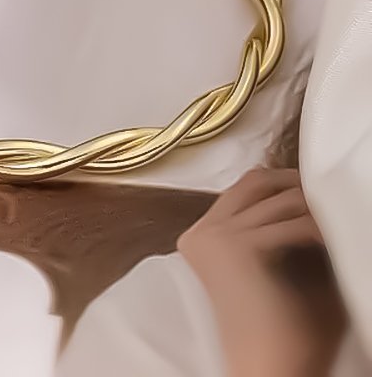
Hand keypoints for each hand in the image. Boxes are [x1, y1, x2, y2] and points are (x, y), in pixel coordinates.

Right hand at [178, 169, 344, 376]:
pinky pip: (293, 225)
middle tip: (328, 192)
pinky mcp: (240, 246)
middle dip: (293, 182)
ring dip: (314, 207)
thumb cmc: (276, 333)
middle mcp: (202, 232)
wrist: (266, 371)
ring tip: (340, 214)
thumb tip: (306, 197)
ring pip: (278, 200)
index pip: (241, 190)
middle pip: (253, 183)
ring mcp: (218, 236)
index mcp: (200, 239)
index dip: (278, 184)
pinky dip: (321, 229)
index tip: (310, 190)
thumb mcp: (269, 270)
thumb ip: (277, 232)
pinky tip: (336, 239)